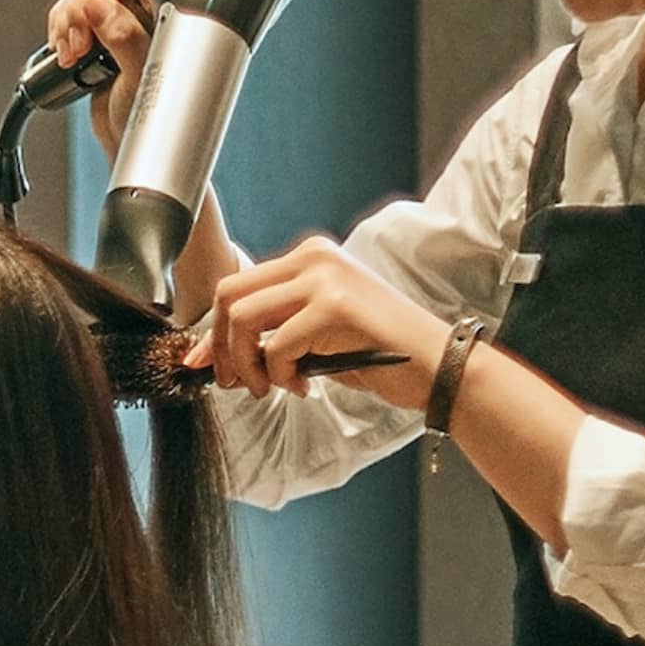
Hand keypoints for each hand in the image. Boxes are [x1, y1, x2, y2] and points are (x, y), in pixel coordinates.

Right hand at [46, 0, 154, 160]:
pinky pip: (70, 14)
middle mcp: (149, 13)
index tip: (96, 8)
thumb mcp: (142, 78)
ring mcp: (122, 23)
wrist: (133, 149)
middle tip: (81, 44)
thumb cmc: (155, 120)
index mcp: (172, 14)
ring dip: (67, 20)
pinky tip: (66, 55)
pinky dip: (59, 29)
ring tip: (72, 56)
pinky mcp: (99, 36)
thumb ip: (125, 38)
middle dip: (81, 5)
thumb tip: (98, 4)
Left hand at [185, 235, 449, 406]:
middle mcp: (315, 258)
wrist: (439, 365)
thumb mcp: (320, 333)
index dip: (214, 330)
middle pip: (231, 294)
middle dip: (221, 345)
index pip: (239, 284)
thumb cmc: (382, 354)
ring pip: (244, 317)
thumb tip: (217, 356)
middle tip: (236, 382)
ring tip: (270, 387)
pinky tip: (304, 386)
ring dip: (247, 362)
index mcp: (311, 258)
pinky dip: (281, 374)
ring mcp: (325, 279)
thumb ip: (276, 331)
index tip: (205, 364)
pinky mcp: (335, 306)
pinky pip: (277, 345)